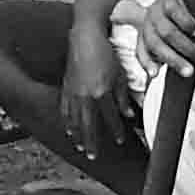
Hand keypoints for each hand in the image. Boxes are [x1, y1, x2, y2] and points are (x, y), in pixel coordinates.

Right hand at [61, 23, 135, 160]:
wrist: (84, 38)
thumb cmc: (105, 54)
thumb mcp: (120, 76)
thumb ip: (123, 97)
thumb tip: (129, 115)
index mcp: (101, 93)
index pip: (111, 118)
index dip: (116, 130)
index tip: (120, 141)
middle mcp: (85, 96)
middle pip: (89, 124)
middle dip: (92, 141)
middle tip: (93, 156)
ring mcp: (73, 92)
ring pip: (74, 119)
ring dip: (78, 135)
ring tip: (81, 147)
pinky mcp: (66, 87)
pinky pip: (65, 109)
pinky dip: (67, 121)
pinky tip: (69, 130)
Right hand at [136, 0, 194, 78]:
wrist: (181, 20)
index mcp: (169, 1)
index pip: (173, 8)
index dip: (186, 21)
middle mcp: (155, 13)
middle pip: (165, 31)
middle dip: (185, 46)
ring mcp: (147, 27)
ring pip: (155, 44)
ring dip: (172, 60)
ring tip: (189, 72)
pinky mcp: (142, 41)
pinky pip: (141, 53)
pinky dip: (147, 63)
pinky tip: (154, 73)